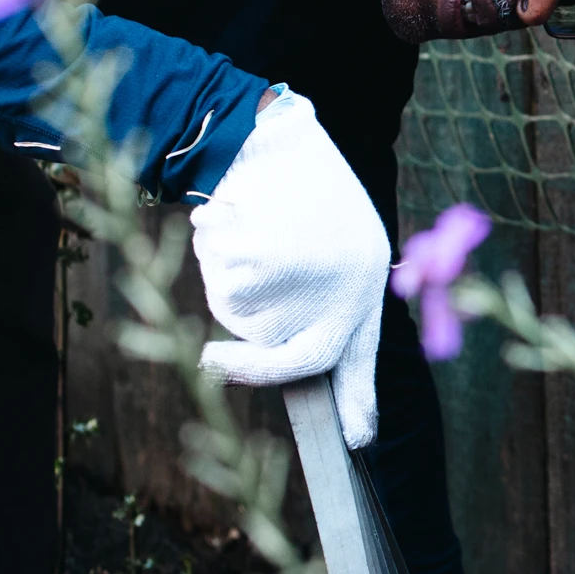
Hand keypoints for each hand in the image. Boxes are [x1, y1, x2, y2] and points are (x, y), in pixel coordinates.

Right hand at [190, 89, 387, 447]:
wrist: (267, 133)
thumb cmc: (300, 184)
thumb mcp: (341, 237)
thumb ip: (331, 295)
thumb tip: (314, 359)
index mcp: (365, 281)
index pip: (361, 357)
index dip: (359, 400)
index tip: (359, 440)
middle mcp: (346, 290)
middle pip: (294, 360)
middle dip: (248, 368)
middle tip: (209, 359)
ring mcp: (308, 285)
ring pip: (248, 320)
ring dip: (231, 284)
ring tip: (247, 230)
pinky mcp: (267, 273)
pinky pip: (225, 288)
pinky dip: (215, 259)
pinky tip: (232, 218)